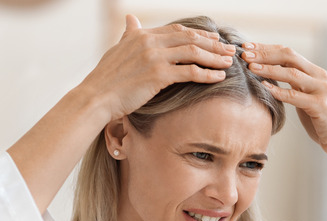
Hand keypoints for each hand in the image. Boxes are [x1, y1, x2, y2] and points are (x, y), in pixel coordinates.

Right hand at [80, 15, 235, 121]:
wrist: (96, 97)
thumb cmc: (107, 79)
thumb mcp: (118, 49)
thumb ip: (129, 34)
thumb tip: (131, 18)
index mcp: (142, 35)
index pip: (178, 30)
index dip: (199, 34)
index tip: (215, 39)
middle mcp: (149, 42)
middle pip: (190, 39)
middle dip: (213, 44)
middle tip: (229, 50)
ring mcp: (154, 58)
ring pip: (193, 53)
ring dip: (214, 57)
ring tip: (228, 62)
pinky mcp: (158, 75)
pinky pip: (190, 72)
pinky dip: (207, 74)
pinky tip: (218, 77)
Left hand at [241, 43, 326, 156]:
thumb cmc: (322, 121)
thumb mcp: (306, 98)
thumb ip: (294, 87)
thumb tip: (270, 80)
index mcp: (314, 72)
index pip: (288, 53)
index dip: (266, 48)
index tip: (247, 47)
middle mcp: (319, 77)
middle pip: (289, 56)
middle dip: (265, 53)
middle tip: (245, 53)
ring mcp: (320, 90)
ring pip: (291, 73)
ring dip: (269, 69)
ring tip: (250, 67)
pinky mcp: (320, 106)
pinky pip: (295, 96)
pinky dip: (279, 90)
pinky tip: (264, 87)